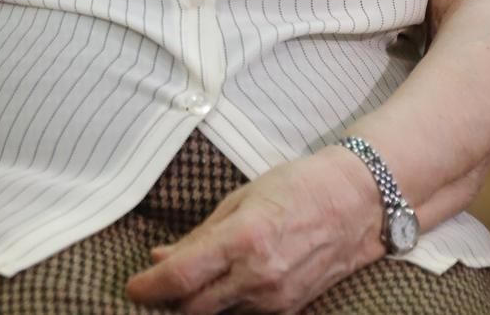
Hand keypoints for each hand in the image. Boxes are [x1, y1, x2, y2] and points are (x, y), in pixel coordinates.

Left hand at [125, 148, 382, 312]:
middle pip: (194, 307)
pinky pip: (245, 313)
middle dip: (168, 300)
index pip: (181, 277)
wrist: (357, 204)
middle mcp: (260, 276)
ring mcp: (278, 297)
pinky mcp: (291, 308)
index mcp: (243, 239)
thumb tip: (160, 258)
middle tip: (153, 287)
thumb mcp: (240, 200)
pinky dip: (226, 303)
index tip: (133, 287)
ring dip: (197, 303)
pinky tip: (220, 286)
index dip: (148, 287)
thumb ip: (199, 236)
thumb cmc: (296, 188)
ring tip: (188, 281)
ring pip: (219, 314)